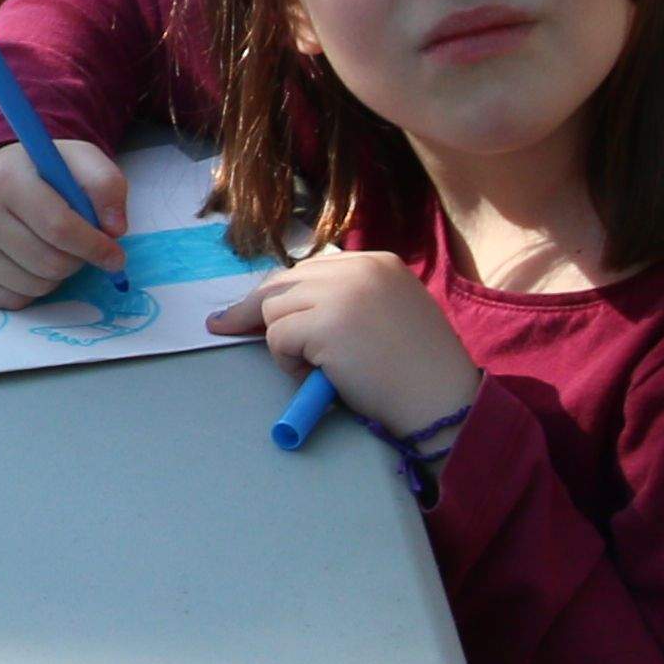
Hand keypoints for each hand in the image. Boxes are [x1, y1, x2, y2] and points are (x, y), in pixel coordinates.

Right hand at [0, 138, 128, 308]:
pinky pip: (14, 300)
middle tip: (79, 248)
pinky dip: (32, 289)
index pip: (58, 227)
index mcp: (6, 179)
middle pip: (49, 263)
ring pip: (35, 286)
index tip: (115, 256)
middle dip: (77, 261)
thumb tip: (114, 230)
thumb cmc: (45, 174)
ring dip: (57, 276)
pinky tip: (28, 263)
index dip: (95, 247)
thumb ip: (107, 185)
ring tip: (50, 249)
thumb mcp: (80, 162)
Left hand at [209, 249, 476, 440]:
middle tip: (222, 325)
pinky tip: (318, 376)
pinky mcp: (326, 323)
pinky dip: (287, 362)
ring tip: (317, 370)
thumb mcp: (388, 314)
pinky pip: (278, 338)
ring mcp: (342, 293)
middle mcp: (358, 268)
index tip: (249, 308)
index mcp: (377, 262)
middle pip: (283, 282)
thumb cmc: (417, 371)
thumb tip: (286, 308)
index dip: (279, 292)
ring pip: (275, 310)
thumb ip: (349, 300)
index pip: (309, 269)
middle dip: (252, 309)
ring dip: (284, 344)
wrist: (441, 400)